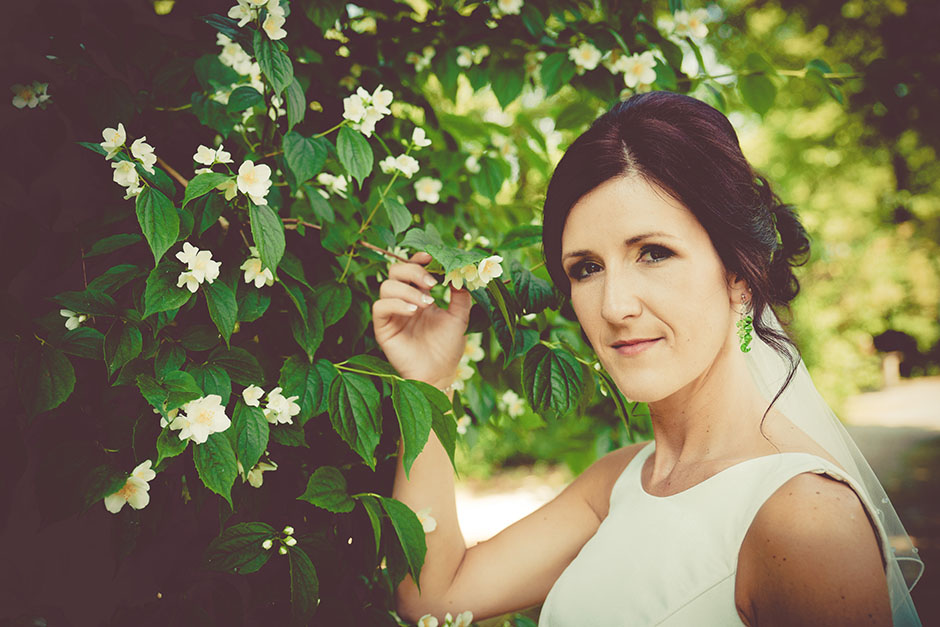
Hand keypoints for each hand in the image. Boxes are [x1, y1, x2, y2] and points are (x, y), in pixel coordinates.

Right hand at [372, 252, 472, 387]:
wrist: (439, 374)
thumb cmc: (447, 348)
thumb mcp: (459, 318)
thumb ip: (460, 295)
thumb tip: (461, 273)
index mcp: (420, 295)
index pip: (412, 267)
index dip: (419, 258)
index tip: (431, 256)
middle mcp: (403, 301)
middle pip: (395, 270)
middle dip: (413, 271)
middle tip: (432, 282)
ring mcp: (392, 314)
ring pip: (386, 285)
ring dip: (407, 289)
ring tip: (426, 303)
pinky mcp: (382, 327)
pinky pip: (380, 306)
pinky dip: (396, 303)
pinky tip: (413, 311)